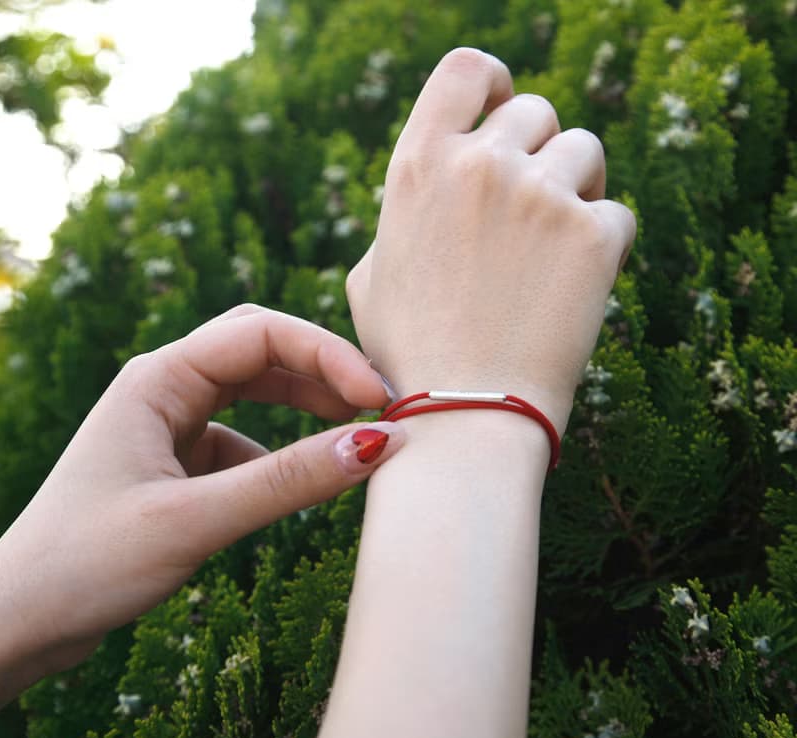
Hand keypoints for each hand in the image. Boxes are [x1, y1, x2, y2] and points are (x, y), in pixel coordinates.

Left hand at [0, 305, 402, 700]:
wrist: (20, 619)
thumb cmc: (87, 564)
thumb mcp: (195, 520)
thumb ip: (287, 481)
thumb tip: (377, 444)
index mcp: (158, 378)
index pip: (262, 334)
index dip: (329, 356)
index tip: (376, 401)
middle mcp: (166, 387)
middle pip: (262, 348)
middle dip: (322, 366)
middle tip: (375, 402)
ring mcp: (172, 423)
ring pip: (256, 388)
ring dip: (305, 400)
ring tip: (352, 427)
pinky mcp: (178, 459)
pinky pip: (243, 436)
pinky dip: (279, 449)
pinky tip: (291, 481)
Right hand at [346, 48, 635, 435]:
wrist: (464, 416)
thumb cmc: (411, 356)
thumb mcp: (373, 277)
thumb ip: (406, 217)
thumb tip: (433, 192)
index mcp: (418, 168)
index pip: (465, 71)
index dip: (493, 82)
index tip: (504, 108)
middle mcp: (478, 166)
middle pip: (536, 112)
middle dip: (540, 153)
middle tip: (535, 211)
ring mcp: (539, 196)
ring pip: (585, 153)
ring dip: (577, 193)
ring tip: (555, 255)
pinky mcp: (592, 236)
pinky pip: (615, 215)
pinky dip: (602, 248)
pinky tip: (574, 291)